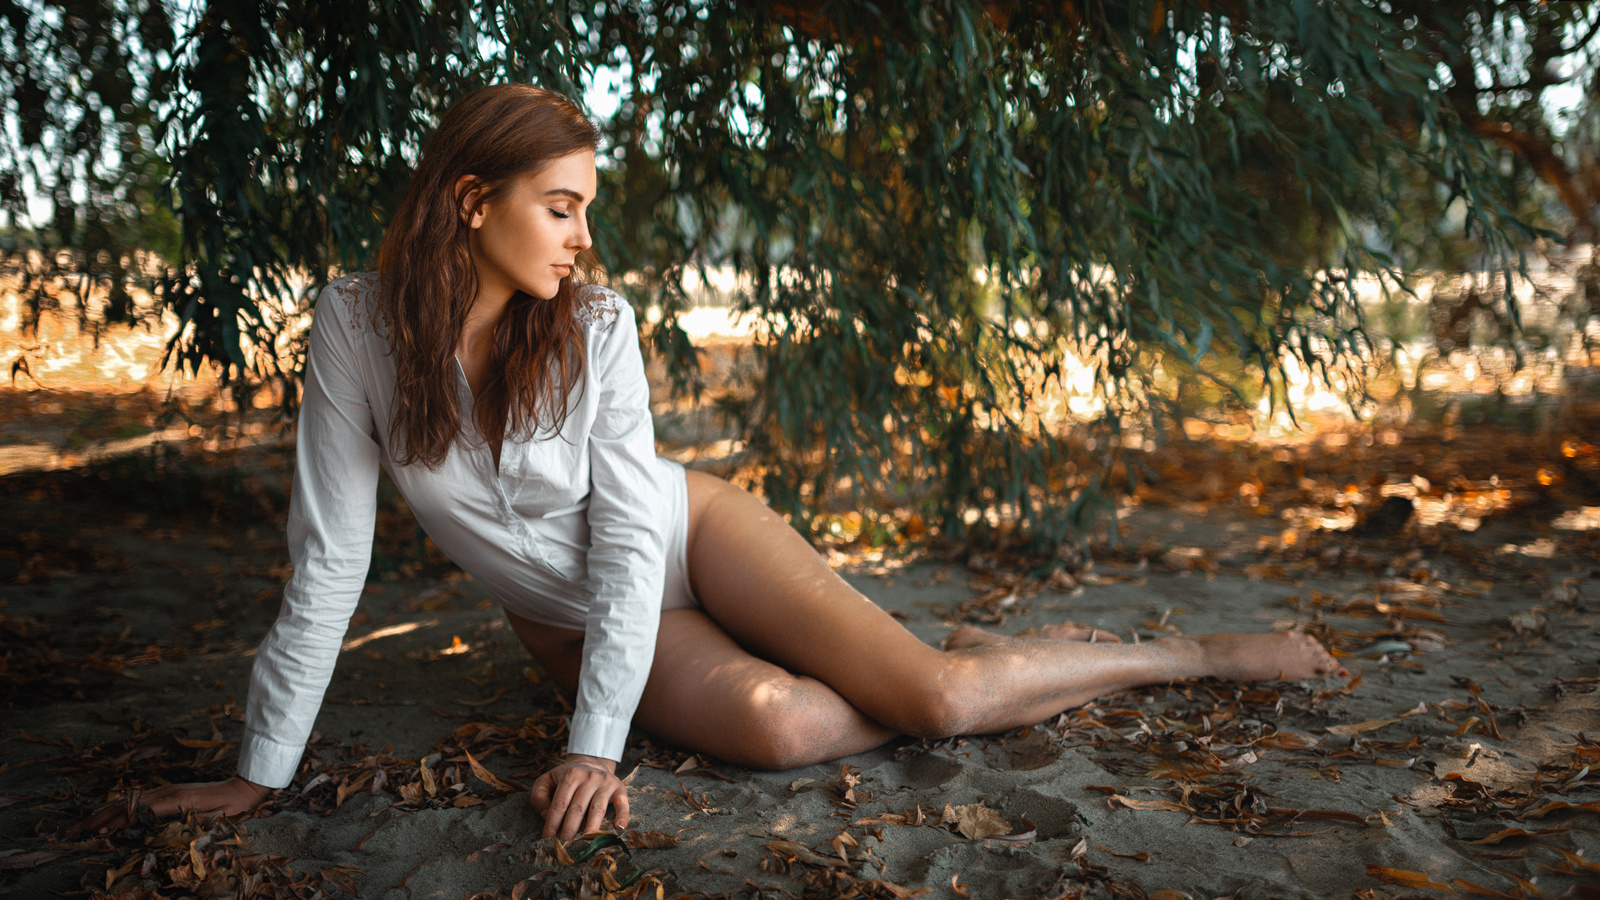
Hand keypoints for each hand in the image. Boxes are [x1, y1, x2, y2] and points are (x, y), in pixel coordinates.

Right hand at [79, 777, 271, 833]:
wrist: (245, 788)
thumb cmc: (233, 807)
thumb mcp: (215, 818)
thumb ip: (189, 824)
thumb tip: (162, 831)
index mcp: (175, 799)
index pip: (136, 813)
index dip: (115, 824)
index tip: (94, 835)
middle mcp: (165, 792)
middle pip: (123, 805)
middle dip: (96, 819)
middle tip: (72, 833)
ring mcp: (165, 790)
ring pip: (126, 802)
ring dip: (101, 814)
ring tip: (80, 826)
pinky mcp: (167, 792)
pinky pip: (135, 801)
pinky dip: (116, 809)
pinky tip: (105, 817)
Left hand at [529, 754, 628, 840]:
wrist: (592, 762)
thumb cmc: (566, 778)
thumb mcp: (547, 780)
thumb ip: (539, 796)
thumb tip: (546, 815)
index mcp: (570, 775)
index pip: (559, 804)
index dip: (552, 823)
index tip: (547, 840)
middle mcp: (589, 778)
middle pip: (578, 808)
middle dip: (569, 830)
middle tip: (564, 847)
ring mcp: (605, 783)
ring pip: (597, 809)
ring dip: (591, 828)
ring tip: (584, 845)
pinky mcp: (619, 788)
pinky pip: (622, 803)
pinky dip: (622, 815)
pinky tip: (618, 828)